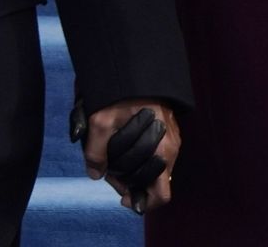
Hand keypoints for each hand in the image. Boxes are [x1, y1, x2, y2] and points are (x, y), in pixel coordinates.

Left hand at [83, 99, 179, 213]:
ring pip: (152, 171)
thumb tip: (95, 174)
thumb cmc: (119, 93)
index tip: (121, 198)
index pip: (160, 194)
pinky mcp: (168, 132)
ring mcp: (171, 140)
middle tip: (108, 175)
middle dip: (129, 185)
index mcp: (162, 149)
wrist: (135, 66)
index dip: (141, 202)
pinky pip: (154, 156)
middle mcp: (171, 148)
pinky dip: (138, 159)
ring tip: (112, 162)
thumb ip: (96, 151)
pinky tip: (122, 150)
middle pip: (151, 184)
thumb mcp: (100, 120)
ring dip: (132, 172)